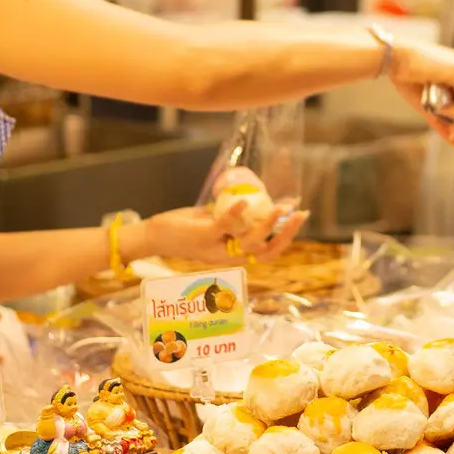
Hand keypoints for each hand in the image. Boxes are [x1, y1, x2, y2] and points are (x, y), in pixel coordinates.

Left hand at [135, 201, 303, 264]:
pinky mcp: (202, 237)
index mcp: (233, 255)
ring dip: (268, 225)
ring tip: (281, 207)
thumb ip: (230, 217)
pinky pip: (222, 227)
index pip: (267, 253)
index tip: (299, 218)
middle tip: (299, 214)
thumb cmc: (183, 228)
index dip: (286, 239)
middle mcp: (227, 257)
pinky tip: (245, 200)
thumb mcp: (211, 223)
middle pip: (265, 252)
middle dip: (286, 234)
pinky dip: (235, 214)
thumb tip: (252, 197)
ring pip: (249, 243)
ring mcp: (215, 248)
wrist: (153, 236)